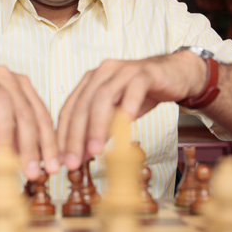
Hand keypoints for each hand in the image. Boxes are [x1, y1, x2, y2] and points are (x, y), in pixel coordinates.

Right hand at [0, 59, 58, 179]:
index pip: (42, 117)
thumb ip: (17, 136)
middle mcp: (11, 79)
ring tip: (5, 156)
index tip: (53, 168)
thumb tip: (35, 162)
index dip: (50, 144)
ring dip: (6, 132)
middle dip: (31, 145)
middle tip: (32, 172)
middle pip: (26, 112)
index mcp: (24, 89)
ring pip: (3, 102)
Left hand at [56, 50, 205, 169]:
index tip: (59, 161)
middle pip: (82, 105)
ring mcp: (122, 70)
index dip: (62, 136)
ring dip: (97, 125)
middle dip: (75, 136)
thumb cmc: (141, 95)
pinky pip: (134, 88)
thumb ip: (99, 132)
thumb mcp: (116, 117)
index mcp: (90, 82)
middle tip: (72, 162)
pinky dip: (128, 105)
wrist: (173, 75)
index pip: (69, 109)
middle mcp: (102, 73)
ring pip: (103, 97)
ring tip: (95, 150)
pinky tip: (125, 123)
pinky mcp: (144, 72)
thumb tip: (80, 157)